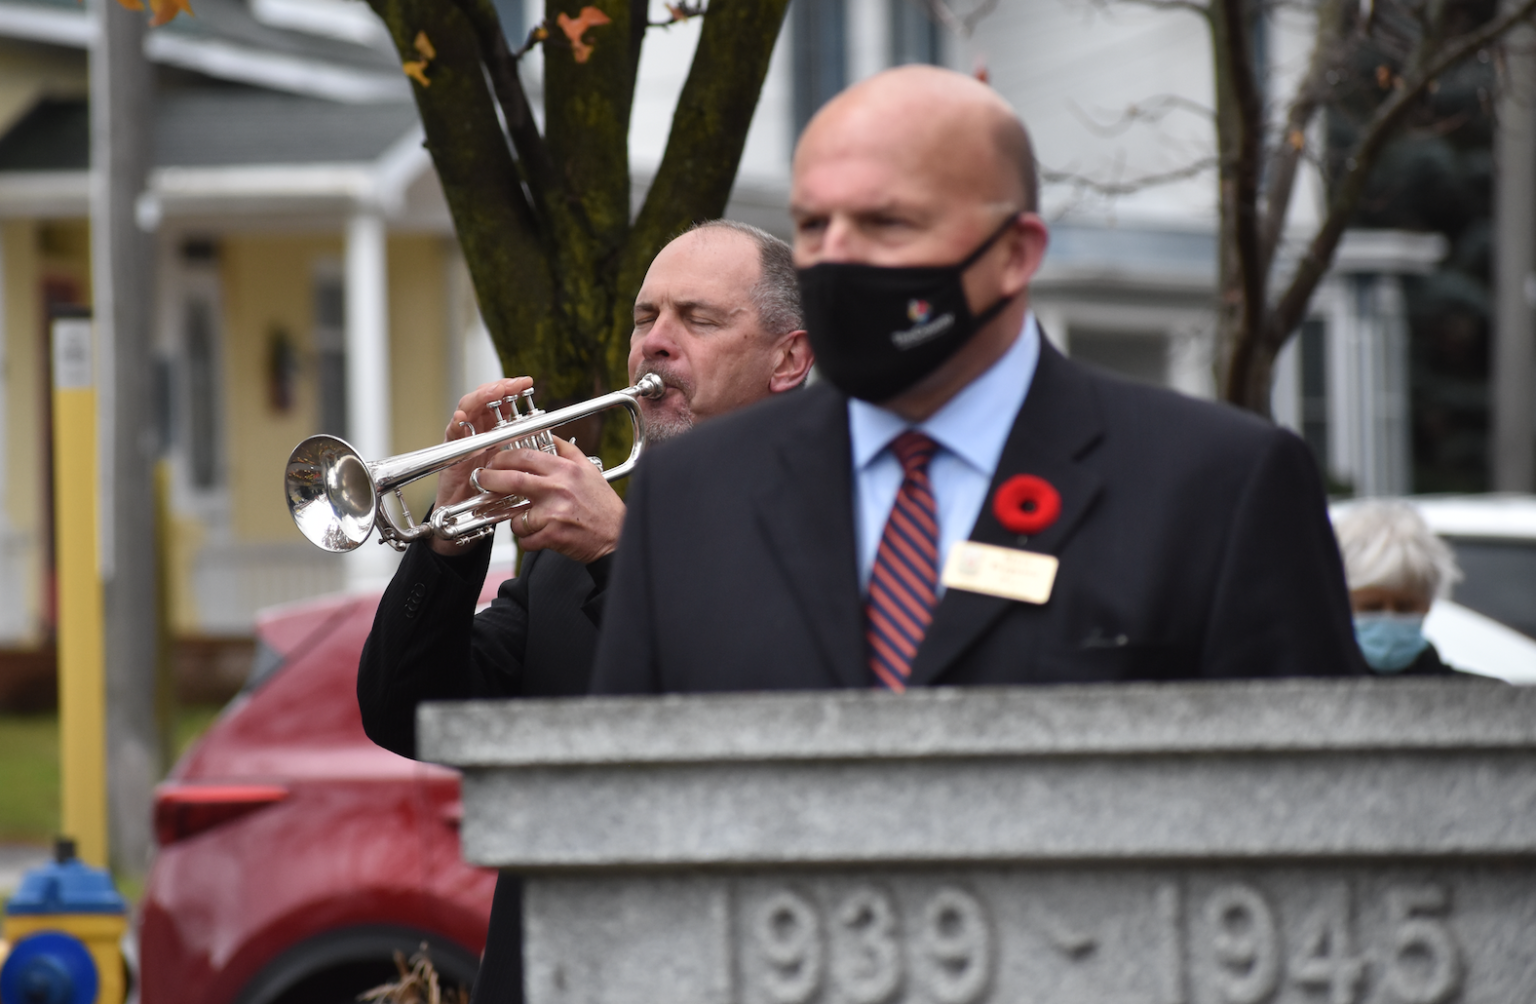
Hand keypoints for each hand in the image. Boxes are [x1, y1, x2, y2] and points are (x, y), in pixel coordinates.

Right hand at [430, 376, 533, 555]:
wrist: (467, 519)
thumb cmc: (491, 496)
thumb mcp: (516, 473)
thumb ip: (528, 458)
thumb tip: (555, 444)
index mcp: (496, 435)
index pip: (503, 406)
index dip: (513, 392)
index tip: (527, 383)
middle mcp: (478, 433)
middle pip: (486, 401)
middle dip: (499, 389)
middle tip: (512, 384)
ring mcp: (463, 440)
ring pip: (468, 410)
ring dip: (480, 398)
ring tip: (493, 392)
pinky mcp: (450, 452)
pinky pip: (451, 433)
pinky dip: (457, 423)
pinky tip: (463, 417)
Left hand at [474, 436, 625, 563]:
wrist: (617, 536)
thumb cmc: (602, 505)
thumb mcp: (589, 470)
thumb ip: (568, 451)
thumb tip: (550, 436)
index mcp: (566, 470)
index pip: (526, 456)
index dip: (503, 458)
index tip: (494, 461)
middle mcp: (559, 488)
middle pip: (512, 480)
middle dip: (490, 480)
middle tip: (483, 481)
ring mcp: (555, 512)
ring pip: (516, 516)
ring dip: (516, 520)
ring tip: (527, 520)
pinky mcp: (553, 535)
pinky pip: (526, 539)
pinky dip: (528, 540)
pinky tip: (540, 536)